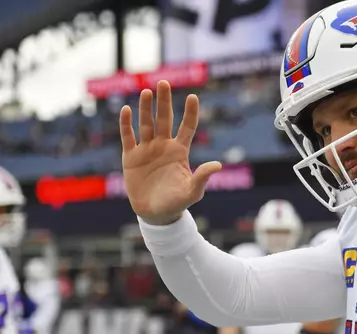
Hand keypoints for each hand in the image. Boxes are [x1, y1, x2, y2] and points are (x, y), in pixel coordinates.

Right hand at [120, 80, 221, 224]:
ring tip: (146, 92)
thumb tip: (218, 165)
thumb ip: (203, 177)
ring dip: (145, 108)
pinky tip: (126, 110)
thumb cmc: (177, 203)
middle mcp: (163, 146)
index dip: (190, 112)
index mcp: (180, 151)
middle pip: (164, 119)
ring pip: (146, 124)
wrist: (155, 214)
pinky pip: (128, 137)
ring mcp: (147, 150)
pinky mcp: (131, 158)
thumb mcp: (193, 192)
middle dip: (164, 101)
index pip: (187, 127)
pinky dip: (126, 124)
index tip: (193, 96)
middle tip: (163, 82)